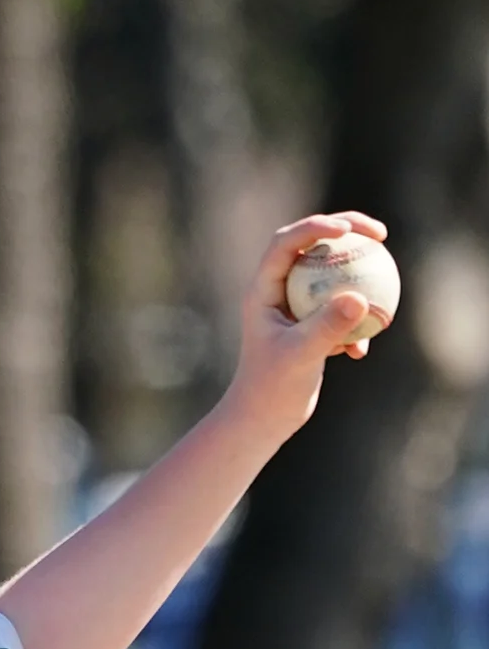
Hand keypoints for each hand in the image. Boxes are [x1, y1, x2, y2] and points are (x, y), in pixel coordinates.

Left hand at [225, 210, 393, 443]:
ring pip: (333, 276)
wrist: (263, 422)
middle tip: (380, 234)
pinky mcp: (312, 326)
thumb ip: (328, 326)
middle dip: (349, 231)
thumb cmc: (272, 389)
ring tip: (387, 274)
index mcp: (263, 290)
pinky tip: (359, 352)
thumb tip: (361, 297)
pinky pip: (341, 309)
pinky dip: (356, 324)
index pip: (286, 243)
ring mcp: (296, 308)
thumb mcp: (300, 357)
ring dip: (360, 274)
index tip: (349, 229)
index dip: (317, 226)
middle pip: (314, 247)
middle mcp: (277, 293)